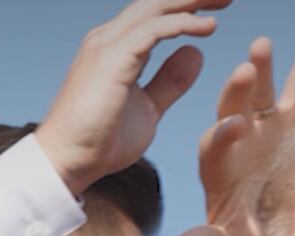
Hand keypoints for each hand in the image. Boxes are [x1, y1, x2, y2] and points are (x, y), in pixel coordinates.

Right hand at [34, 0, 232, 195]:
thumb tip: (194, 53)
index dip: (186, 7)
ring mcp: (108, 46)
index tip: (218, 7)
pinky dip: (182, 25)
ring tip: (225, 0)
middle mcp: (110, 39)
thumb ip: (170, 81)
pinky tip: (209, 26)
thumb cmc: (102, 140)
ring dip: (191, 2)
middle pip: (156, 4)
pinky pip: (153, 31)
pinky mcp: (112, 59)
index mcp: (117, 48)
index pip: (155, 16)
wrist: (69, 161)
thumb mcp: (149, 108)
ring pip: (155, 10)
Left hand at [174, 23, 294, 235]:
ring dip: (261, 68)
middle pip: (232, 108)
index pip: (215, 144)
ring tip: (262, 44)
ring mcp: (263, 126)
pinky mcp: (291, 121)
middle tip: (246, 69)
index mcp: (216, 166)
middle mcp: (236, 139)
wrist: (269, 233)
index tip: (235, 126)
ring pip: (259, 92)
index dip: (224, 134)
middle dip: (238, 91)